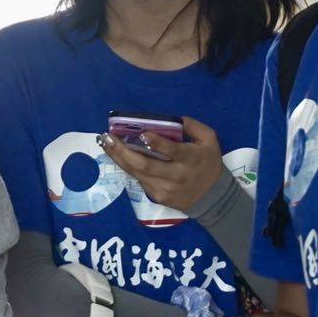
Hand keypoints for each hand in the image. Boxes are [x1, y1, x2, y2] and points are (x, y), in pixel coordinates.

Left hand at [99, 117, 226, 211]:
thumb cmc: (209, 164)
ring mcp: (164, 188)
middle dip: (123, 151)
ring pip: (137, 173)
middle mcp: (175, 176)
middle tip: (107, 137)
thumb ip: (192, 126)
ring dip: (118, 158)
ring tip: (105, 143)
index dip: (157, 144)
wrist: (212, 198)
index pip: (171, 152)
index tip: (143, 135)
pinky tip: (116, 155)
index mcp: (190, 159)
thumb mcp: (209, 140)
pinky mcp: (157, 196)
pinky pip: (139, 179)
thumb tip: (173, 118)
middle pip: (145, 165)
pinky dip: (127, 166)